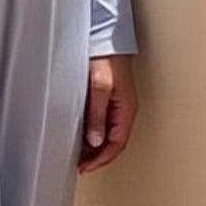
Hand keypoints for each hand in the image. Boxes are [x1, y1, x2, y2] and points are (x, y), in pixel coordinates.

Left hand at [78, 54, 137, 174]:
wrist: (106, 38)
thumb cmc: (106, 59)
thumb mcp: (99, 88)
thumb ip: (97, 116)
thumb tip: (96, 142)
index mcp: (126, 110)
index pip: (117, 145)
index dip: (102, 160)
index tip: (86, 168)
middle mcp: (124, 111)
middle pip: (113, 143)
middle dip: (98, 158)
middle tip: (80, 166)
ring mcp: (117, 106)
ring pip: (108, 135)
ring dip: (94, 148)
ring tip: (79, 156)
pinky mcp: (108, 100)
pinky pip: (103, 124)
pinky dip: (92, 135)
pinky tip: (81, 137)